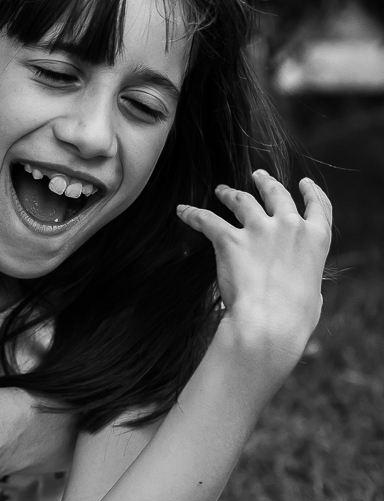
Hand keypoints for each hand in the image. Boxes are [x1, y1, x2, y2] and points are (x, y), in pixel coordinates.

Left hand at [177, 171, 331, 371]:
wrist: (271, 323)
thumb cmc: (294, 319)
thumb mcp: (314, 295)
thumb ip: (307, 280)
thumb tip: (304, 286)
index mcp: (316, 239)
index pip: (318, 207)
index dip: (310, 192)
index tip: (303, 183)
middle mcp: (290, 227)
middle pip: (277, 195)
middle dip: (266, 182)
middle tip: (257, 176)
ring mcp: (260, 230)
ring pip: (242, 200)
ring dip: (230, 193)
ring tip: (221, 190)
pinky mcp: (230, 239)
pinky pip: (206, 219)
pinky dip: (193, 213)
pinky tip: (183, 210)